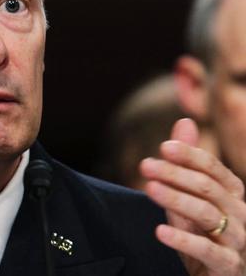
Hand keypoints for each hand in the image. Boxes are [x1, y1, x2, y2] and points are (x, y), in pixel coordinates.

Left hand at [140, 118, 245, 274]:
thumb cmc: (205, 235)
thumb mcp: (190, 198)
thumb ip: (186, 164)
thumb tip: (184, 121)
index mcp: (233, 194)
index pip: (214, 169)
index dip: (190, 156)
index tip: (163, 147)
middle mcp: (241, 214)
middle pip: (208, 188)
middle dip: (175, 174)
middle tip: (145, 165)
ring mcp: (238, 242)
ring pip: (208, 214)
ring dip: (176, 199)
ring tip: (149, 189)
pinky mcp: (229, 267)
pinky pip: (208, 251)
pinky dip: (183, 240)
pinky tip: (159, 231)